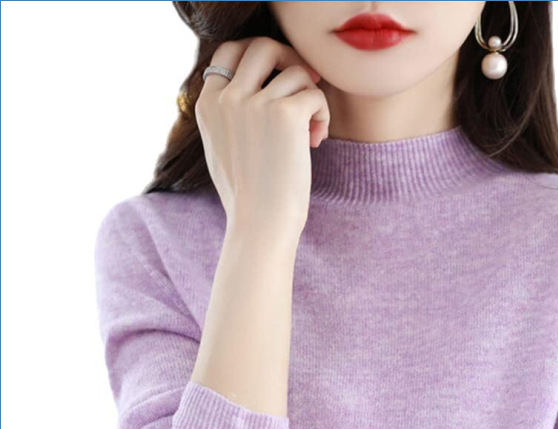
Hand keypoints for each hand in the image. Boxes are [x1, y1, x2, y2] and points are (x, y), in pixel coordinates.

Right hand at [195, 36, 329, 238]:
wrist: (260, 226)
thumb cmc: (247, 198)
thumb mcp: (222, 148)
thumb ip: (228, 113)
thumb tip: (252, 86)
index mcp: (208, 104)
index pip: (229, 53)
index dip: (258, 57)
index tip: (278, 73)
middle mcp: (228, 98)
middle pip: (261, 46)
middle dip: (289, 58)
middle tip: (306, 82)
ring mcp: (255, 103)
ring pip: (296, 72)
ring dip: (311, 97)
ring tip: (311, 131)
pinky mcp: (285, 113)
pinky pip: (315, 95)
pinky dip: (322, 115)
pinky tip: (316, 141)